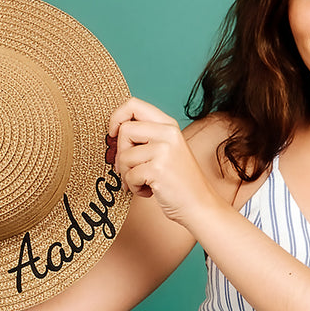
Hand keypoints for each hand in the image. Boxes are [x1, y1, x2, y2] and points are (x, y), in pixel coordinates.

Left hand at [108, 97, 219, 227]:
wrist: (198, 206)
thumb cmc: (178, 181)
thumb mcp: (165, 150)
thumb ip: (145, 137)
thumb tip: (111, 134)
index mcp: (168, 125)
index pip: (133, 105)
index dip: (116, 118)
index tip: (113, 134)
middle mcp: (168, 133)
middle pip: (124, 129)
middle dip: (120, 153)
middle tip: (129, 169)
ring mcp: (164, 150)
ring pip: (124, 156)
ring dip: (127, 175)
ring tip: (143, 182)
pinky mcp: (158, 169)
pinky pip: (129, 175)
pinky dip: (134, 188)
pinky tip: (149, 191)